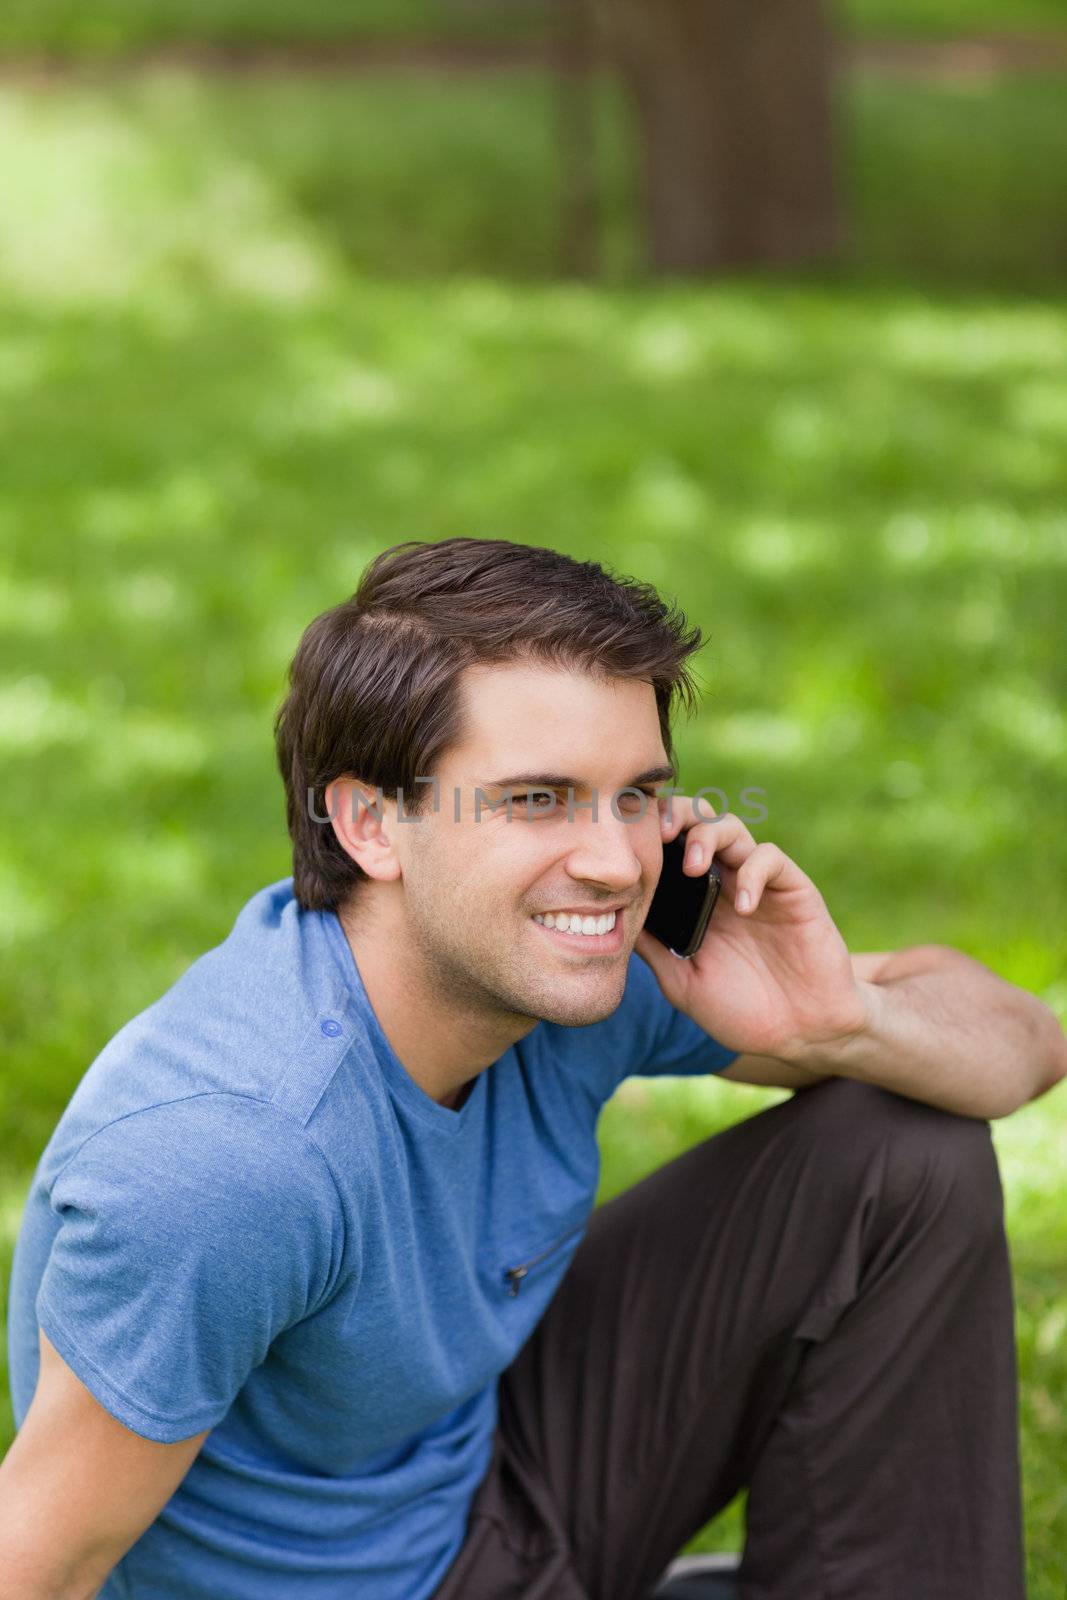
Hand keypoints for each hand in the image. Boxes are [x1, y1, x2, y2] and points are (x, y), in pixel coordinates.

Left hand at [634, 798, 871, 1062]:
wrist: (800, 1032)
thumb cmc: (741, 1010)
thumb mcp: (682, 982)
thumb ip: (652, 949)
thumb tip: (609, 920)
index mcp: (693, 899)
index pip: (668, 846)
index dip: (648, 832)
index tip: (626, 840)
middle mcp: (723, 882)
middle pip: (698, 821)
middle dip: (677, 815)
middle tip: (660, 834)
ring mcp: (757, 883)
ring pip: (732, 827)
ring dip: (708, 835)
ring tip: (693, 864)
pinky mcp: (793, 890)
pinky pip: (770, 859)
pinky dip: (752, 873)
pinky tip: (743, 906)